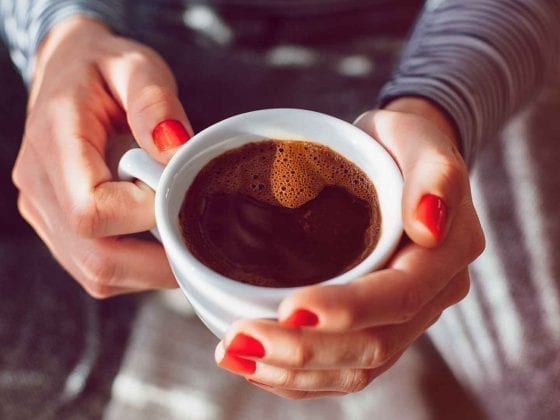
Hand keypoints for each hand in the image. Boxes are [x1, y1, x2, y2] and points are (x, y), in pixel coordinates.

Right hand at [12, 17, 192, 296]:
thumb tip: (175, 151)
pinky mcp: (57, 227)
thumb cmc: (104, 69)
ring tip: (183, 235)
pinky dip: (137, 267)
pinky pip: (96, 269)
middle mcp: (39, 187)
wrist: (68, 73)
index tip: (179, 190)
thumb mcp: (134, 65)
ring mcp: (44, 213)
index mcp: (54, 143)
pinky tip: (160, 239)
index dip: (145, 214)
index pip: (92, 210)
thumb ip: (154, 101)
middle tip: (200, 237)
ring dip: (151, 269)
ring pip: (97, 274)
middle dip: (159, 261)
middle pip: (96, 259)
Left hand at [215, 97, 484, 398]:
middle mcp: (429, 298)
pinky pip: (342, 369)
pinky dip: (298, 376)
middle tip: (240, 339)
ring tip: (234, 354)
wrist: (394, 162)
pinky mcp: (376, 325)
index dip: (346, 310)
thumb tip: (428, 223)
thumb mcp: (419, 139)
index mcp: (444, 257)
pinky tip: (257, 366)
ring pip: (354, 369)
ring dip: (293, 371)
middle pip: (372, 346)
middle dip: (304, 350)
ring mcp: (403, 318)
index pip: (399, 298)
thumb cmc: (400, 147)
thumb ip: (435, 174)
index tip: (289, 308)